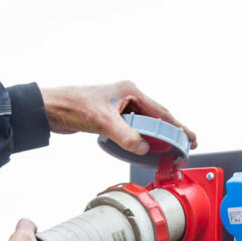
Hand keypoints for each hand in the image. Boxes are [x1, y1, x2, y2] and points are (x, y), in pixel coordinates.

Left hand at [39, 81, 195, 155]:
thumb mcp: (103, 122)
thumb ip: (125, 136)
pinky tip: (147, 146)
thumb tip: (142, 148)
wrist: (50, 108)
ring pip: (146, 124)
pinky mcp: (112, 116)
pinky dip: (143, 137)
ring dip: (158, 136)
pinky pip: (134, 128)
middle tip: (186, 145)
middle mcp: (128, 96)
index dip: (178, 127)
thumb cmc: (73, 106)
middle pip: (157, 117)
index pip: (161, 112)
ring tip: (171, 148)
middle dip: (172, 132)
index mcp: (130, 91)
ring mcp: (120, 106)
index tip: (191, 137)